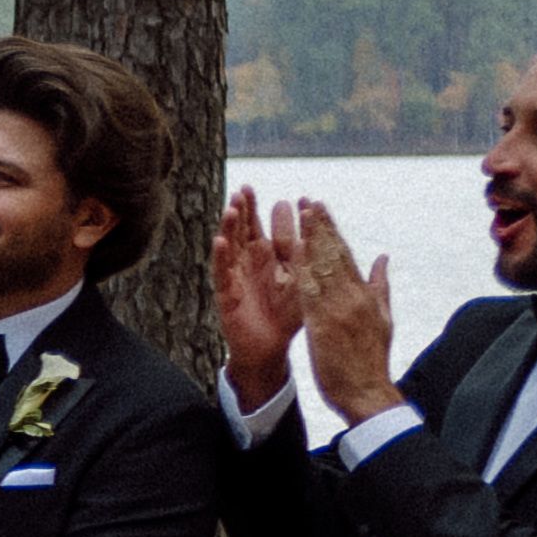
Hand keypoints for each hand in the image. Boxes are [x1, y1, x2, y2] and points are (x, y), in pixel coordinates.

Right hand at [205, 190, 300, 390]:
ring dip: (230, 227)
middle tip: (245, 189)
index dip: (273, 212)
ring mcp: (235, 275)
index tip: (284, 197)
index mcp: (269, 257)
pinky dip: (220, 256)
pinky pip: (221, 272)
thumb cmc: (286, 314)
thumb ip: (304, 256)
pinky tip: (220, 241)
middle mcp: (250, 262)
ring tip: (232, 208)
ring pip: (230, 245)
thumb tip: (316, 228)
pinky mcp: (225, 293)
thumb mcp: (301, 281)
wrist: (270, 347)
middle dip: (245, 210)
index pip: (270, 228)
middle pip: (245, 230)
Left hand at [287, 202, 405, 428]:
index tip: (320, 208)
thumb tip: (383, 257)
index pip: (346, 255)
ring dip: (311, 237)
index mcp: (366, 295)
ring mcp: (339, 309)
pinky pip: (310, 291)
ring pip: (323, 266)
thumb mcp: (383, 318)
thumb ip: (380, 285)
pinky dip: (304, 269)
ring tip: (301, 213)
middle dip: (320, 226)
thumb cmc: (371, 359)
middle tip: (307, 200)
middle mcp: (354, 297)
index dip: (332, 230)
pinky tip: (295, 250)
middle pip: (334, 255)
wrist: (367, 393)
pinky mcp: (324, 323)